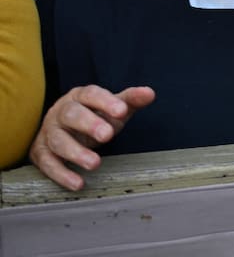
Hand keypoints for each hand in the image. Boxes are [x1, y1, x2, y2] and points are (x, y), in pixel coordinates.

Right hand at [28, 85, 155, 190]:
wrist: (66, 129)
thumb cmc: (95, 116)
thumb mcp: (114, 108)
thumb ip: (131, 101)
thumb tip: (150, 93)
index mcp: (80, 96)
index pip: (91, 94)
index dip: (105, 102)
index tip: (122, 111)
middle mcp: (61, 112)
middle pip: (71, 115)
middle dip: (89, 124)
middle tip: (107, 136)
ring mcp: (49, 132)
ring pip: (58, 141)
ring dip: (76, 153)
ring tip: (95, 164)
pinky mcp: (40, 153)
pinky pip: (47, 163)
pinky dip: (62, 174)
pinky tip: (78, 183)